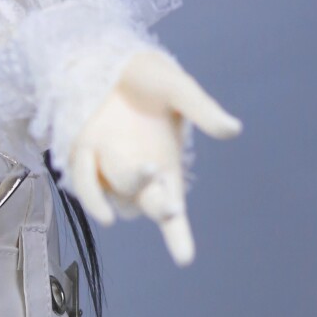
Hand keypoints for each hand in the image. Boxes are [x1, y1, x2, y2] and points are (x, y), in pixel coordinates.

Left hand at [64, 47, 242, 264]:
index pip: (172, 211)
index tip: (184, 258)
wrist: (102, 58)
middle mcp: (138, 176)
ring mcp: (108, 170)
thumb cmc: (146, 76)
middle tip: (169, 203)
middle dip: (160, 206)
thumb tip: (233, 130)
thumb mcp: (177, 88)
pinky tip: (105, 214)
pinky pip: (88, 187)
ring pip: (122, 198)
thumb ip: (202, 110)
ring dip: (133, 188)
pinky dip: (96, 199)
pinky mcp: (82, 158)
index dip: (177, 237)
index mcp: (166, 166)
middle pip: (150, 205)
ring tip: (146, 165)